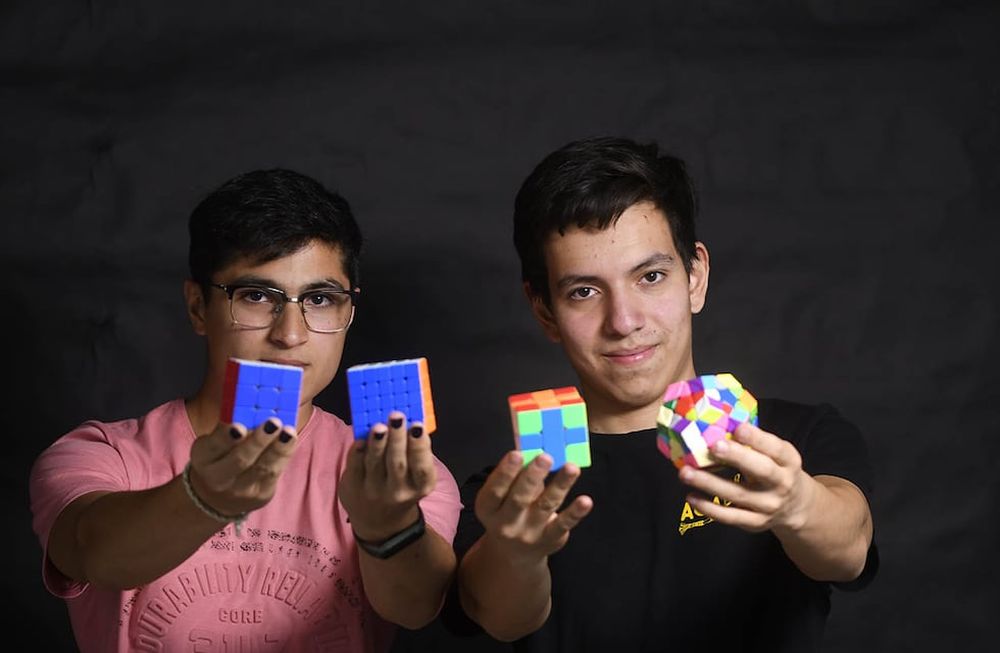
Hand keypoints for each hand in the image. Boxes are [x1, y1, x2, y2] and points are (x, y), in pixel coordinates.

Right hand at [187, 418, 298, 515]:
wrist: (217, 496)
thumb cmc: (219, 457)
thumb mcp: (214, 442)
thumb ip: (229, 425)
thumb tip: (252, 398)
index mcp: (203, 458)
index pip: (214, 447)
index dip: (226, 437)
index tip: (239, 425)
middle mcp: (219, 478)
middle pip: (240, 460)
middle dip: (257, 441)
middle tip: (272, 423)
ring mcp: (241, 490)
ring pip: (262, 468)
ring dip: (278, 448)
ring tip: (288, 432)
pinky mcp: (261, 495)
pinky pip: (275, 474)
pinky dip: (284, 455)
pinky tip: (291, 440)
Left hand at [338, 411, 435, 540]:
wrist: (380, 521)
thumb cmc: (401, 488)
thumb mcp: (416, 476)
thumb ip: (415, 452)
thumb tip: (407, 420)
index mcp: (420, 486)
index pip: (422, 467)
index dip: (420, 446)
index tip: (417, 425)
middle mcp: (398, 492)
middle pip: (398, 463)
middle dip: (397, 438)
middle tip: (396, 417)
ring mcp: (374, 492)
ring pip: (375, 464)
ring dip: (377, 443)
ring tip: (379, 426)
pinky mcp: (353, 489)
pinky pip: (355, 466)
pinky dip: (357, 451)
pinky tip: (361, 438)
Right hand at [474, 451, 592, 565]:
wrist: (514, 554)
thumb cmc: (509, 512)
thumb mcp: (502, 496)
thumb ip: (515, 474)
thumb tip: (532, 444)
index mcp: (488, 508)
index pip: (495, 490)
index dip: (505, 472)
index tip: (517, 453)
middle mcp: (506, 523)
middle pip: (519, 499)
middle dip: (533, 476)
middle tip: (546, 456)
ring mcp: (529, 534)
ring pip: (545, 506)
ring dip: (560, 486)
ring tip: (571, 468)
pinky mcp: (550, 540)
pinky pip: (563, 525)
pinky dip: (575, 513)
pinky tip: (585, 501)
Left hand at [678, 421, 814, 533]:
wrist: (795, 506)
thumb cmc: (776, 470)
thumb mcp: (776, 454)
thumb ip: (755, 443)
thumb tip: (719, 424)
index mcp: (788, 461)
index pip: (776, 449)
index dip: (758, 439)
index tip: (738, 428)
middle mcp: (782, 483)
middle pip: (761, 470)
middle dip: (737, 457)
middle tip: (714, 446)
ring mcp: (768, 505)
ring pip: (738, 494)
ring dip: (710, 483)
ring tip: (686, 473)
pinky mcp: (755, 522)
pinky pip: (730, 516)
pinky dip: (709, 508)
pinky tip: (692, 496)